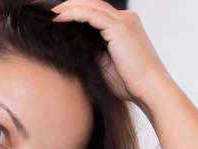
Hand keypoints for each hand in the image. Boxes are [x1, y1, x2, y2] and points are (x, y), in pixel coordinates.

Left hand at [52, 0, 171, 109]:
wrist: (152, 91)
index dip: (74, 12)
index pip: (96, 11)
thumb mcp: (106, 65)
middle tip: (46, 12)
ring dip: (66, 7)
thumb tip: (73, 48)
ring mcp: (124, 21)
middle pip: (91, 2)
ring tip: (48, 14)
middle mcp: (127, 19)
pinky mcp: (119, 27)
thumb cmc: (132, 84)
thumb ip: (93, 52)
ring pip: (89, 3)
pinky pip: (89, 13)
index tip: (54, 20)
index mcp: (126, 26)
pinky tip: (56, 19)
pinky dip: (71, 13)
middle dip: (67, 5)